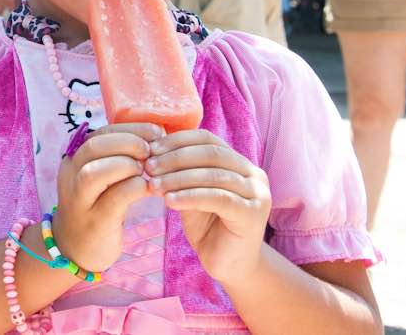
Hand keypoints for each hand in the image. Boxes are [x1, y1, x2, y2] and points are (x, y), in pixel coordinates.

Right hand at [53, 123, 162, 272]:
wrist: (73, 249)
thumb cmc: (95, 206)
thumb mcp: (99, 178)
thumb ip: (116, 158)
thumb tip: (155, 138)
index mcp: (74, 159)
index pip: (100, 132)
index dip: (131, 128)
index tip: (156, 132)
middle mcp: (71, 175)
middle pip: (94, 146)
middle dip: (128, 142)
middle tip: (151, 150)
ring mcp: (80, 199)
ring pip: (96, 172)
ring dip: (127, 164)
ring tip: (147, 169)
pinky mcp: (94, 221)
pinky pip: (113, 199)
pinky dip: (134, 188)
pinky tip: (148, 188)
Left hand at [145, 129, 270, 284]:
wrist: (229, 266)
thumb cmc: (207, 227)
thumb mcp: (191, 193)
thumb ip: (181, 172)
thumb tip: (151, 150)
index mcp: (239, 162)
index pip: (207, 139)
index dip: (177, 141)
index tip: (149, 149)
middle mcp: (253, 174)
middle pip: (211, 153)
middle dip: (175, 158)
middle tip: (148, 166)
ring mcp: (257, 193)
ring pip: (213, 175)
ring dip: (179, 178)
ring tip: (153, 184)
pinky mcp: (253, 214)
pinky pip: (218, 198)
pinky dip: (190, 196)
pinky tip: (169, 201)